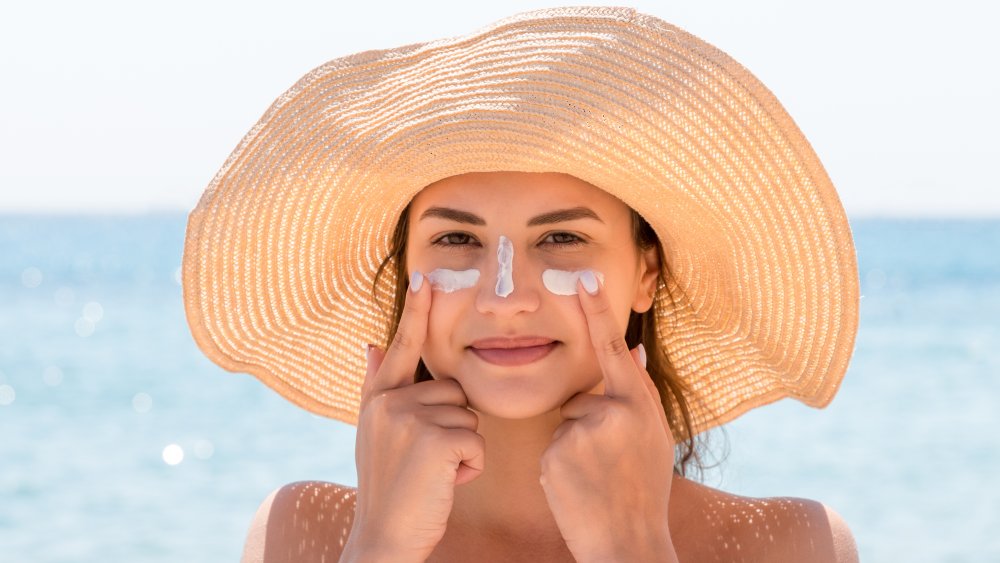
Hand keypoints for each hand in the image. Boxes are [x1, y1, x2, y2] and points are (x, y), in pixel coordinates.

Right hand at [342, 271, 484, 562]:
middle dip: (455, 426)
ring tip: (434, 473)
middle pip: (455, 391)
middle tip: (429, 460)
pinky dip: (470, 465)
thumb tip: (373, 343)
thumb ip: (378, 387)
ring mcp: (411, 419)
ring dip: (463, 448)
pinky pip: (476, 440)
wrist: (385, 535)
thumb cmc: (389, 486)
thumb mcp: (375, 433)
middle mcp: (391, 402)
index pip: (404, 346)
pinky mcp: (436, 440)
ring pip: (470, 417)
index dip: (415, 312)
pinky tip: (446, 481)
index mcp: (380, 398)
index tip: (425, 276)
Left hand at [539, 270, 677, 561]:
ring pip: (565, 424)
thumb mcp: (655, 438)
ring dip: (574, 447)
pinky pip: (551, 446)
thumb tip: (628, 350)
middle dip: (587, 425)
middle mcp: (613, 411)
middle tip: (611, 464)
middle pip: (581, 399)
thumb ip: (638, 394)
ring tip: (596, 478)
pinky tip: (579, 486)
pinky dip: (560, 465)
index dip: (598, 312)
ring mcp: (583, 431)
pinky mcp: (557, 452)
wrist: (628, 540)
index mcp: (640, 404)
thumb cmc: (643, 489)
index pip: (613, 348)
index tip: (583, 278)